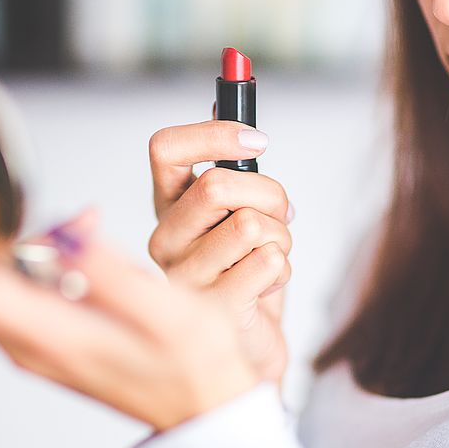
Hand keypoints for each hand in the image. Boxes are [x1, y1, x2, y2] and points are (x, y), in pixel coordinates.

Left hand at [0, 160, 257, 431]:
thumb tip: (62, 231)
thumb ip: (111, 274)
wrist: (204, 409)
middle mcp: (28, 343)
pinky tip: (75, 233)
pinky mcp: (48, 338)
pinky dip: (24, 250)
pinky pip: (11, 289)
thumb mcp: (168, 315)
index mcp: (48, 335)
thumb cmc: (195, 366)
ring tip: (42, 204)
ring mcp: (35, 344)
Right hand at [147, 120, 292, 383]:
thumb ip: (233, 166)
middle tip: (280, 216)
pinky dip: (284, 270)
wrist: (250, 345)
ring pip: (252, 225)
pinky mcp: (212, 311)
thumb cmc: (246, 272)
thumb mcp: (240, 211)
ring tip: (270, 257)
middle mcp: (164, 239)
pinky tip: (267, 286)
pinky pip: (270, 263)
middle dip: (271, 195)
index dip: (214, 133)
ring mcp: (183, 278)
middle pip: (218, 185)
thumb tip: (233, 102)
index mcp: (168, 207)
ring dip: (282, 238)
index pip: (165, 148)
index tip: (259, 141)